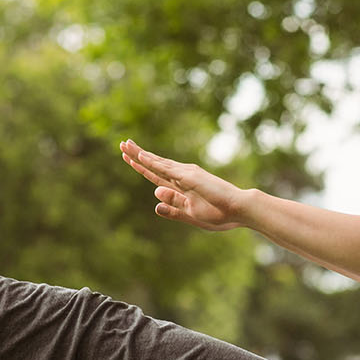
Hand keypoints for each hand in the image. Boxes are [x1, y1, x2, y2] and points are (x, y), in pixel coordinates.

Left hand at [120, 139, 245, 230]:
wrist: (237, 209)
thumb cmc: (219, 214)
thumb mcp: (190, 215)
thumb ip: (173, 209)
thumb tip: (155, 199)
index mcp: (181, 187)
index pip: (156, 175)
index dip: (141, 167)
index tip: (128, 158)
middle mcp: (181, 177)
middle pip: (154, 164)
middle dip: (137, 154)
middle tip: (122, 144)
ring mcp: (185, 175)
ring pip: (157, 162)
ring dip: (140, 154)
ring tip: (125, 145)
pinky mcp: (189, 178)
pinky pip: (165, 169)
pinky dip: (152, 162)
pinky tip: (140, 157)